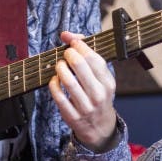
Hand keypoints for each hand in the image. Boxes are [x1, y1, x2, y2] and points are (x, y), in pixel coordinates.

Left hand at [49, 31, 118, 151]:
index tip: (73, 42)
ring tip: (60, 66)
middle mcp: (99, 95)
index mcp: (108, 83)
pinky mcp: (72, 116)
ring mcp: (86, 107)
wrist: (100, 126)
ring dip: (60, 68)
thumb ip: (86, 53)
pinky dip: (53, 84)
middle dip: (69, 55)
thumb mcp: (100, 77)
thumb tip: (67, 34)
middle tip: (66, 54)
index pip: (94, 58)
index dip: (80, 46)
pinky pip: (58, 96)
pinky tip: (55, 80)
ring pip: (68, 81)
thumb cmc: (97, 94)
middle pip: (80, 66)